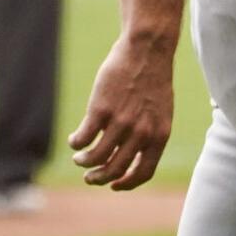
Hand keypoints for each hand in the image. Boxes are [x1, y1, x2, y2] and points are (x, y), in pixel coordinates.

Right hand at [67, 36, 175, 190]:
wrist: (147, 50)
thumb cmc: (153, 81)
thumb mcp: (160, 112)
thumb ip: (149, 134)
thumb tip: (128, 158)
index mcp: (159, 135)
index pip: (143, 172)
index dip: (126, 183)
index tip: (113, 184)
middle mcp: (141, 133)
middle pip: (115, 170)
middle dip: (98, 178)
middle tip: (89, 176)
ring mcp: (120, 123)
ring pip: (95, 158)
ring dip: (84, 162)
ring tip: (79, 157)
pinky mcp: (101, 111)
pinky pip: (83, 139)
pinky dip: (76, 144)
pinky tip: (74, 140)